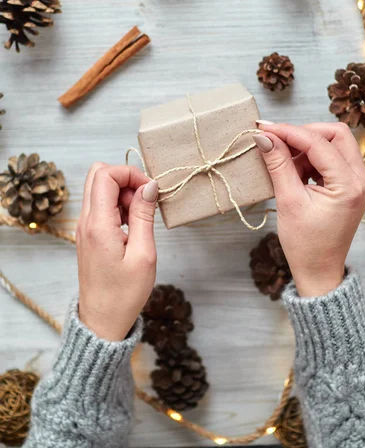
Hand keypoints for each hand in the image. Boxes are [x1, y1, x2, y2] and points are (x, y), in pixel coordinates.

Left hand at [76, 163, 158, 340]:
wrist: (102, 321)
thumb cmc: (124, 294)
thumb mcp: (143, 254)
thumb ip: (144, 215)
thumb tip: (149, 186)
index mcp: (97, 225)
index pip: (105, 175)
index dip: (130, 173)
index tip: (150, 190)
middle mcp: (85, 221)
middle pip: (97, 174)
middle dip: (124, 178)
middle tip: (145, 199)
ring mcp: (84, 227)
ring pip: (98, 188)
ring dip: (121, 192)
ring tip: (141, 217)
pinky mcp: (88, 234)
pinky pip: (99, 205)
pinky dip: (117, 205)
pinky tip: (133, 225)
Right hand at [254, 122, 364, 296]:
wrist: (318, 271)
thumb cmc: (306, 245)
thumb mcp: (288, 201)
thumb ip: (278, 164)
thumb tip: (264, 138)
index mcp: (349, 185)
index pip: (318, 143)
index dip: (289, 132)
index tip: (265, 129)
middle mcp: (360, 179)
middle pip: (335, 135)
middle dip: (303, 133)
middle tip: (275, 140)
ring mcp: (357, 182)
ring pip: (333, 144)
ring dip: (306, 146)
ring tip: (282, 161)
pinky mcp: (349, 185)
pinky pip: (331, 158)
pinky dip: (311, 158)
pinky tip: (292, 169)